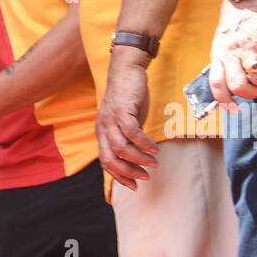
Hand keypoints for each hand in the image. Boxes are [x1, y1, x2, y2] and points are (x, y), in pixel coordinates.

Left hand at [95, 49, 159, 189]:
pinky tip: (154, 148)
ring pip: (122, 148)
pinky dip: (144, 144)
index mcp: (101, 133)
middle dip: (129, 172)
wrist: (126, 70)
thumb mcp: (125, 122)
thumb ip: (127, 138)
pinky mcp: (122, 111)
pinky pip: (132, 133)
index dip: (119, 176)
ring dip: (139, 159)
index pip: (106, 162)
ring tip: (153, 162)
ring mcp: (111, 120)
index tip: (134, 185)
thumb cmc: (128, 98)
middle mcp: (103, 128)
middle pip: (111, 159)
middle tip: (145, 176)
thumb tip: (137, 158)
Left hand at [208, 0, 256, 110]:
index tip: (233, 110)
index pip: (217, 84)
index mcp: (219, 54)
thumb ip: (227, 59)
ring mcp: (248, 45)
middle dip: (251, 93)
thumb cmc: (235, 19)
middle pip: (239, 85)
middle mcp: (231, 52)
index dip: (224, 101)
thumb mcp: (223, 40)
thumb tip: (234, 83)